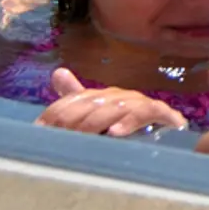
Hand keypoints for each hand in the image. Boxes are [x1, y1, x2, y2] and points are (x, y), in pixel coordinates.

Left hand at [37, 68, 186, 135]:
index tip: (39, 132)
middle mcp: (120, 96)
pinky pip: (145, 113)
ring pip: (115, 107)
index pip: (74, 100)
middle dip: (73, 120)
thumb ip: (76, 99)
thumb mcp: (98, 118)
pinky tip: (114, 133)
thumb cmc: (129, 129)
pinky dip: (130, 121)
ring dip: (97, 121)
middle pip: (92, 102)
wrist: (169, 136)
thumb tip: (58, 73)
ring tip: (81, 135)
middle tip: (59, 137)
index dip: (56, 114)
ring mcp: (140, 103)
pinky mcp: (161, 113)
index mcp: (102, 97)